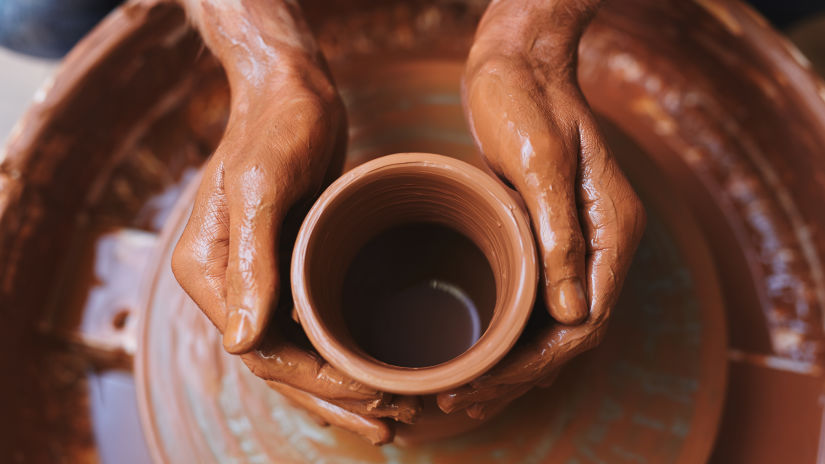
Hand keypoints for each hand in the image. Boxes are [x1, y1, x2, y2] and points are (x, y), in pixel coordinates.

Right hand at [171, 0, 418, 443]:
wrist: (291, 89)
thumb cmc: (274, 127)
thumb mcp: (259, 187)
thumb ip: (250, 265)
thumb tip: (243, 344)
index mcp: (209, 273)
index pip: (261, 352)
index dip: (316, 384)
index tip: (371, 397)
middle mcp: (230, 284)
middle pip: (280, 365)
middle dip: (332, 401)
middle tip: (387, 426)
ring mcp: (260, 277)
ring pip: (298, 352)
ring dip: (339, 386)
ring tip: (389, 413)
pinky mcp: (290, 263)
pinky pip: (312, 323)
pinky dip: (341, 351)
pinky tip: (372, 366)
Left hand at [438, 0, 645, 417]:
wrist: (519, 65)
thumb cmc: (528, 104)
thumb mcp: (541, 164)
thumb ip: (563, 237)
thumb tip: (574, 313)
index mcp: (614, 233)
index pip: (586, 323)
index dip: (537, 363)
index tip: (489, 385)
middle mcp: (602, 246)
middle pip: (570, 334)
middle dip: (519, 374)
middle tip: (462, 401)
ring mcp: (577, 243)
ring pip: (553, 325)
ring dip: (512, 363)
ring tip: (463, 392)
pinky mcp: (549, 237)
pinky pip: (536, 302)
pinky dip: (511, 334)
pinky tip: (480, 351)